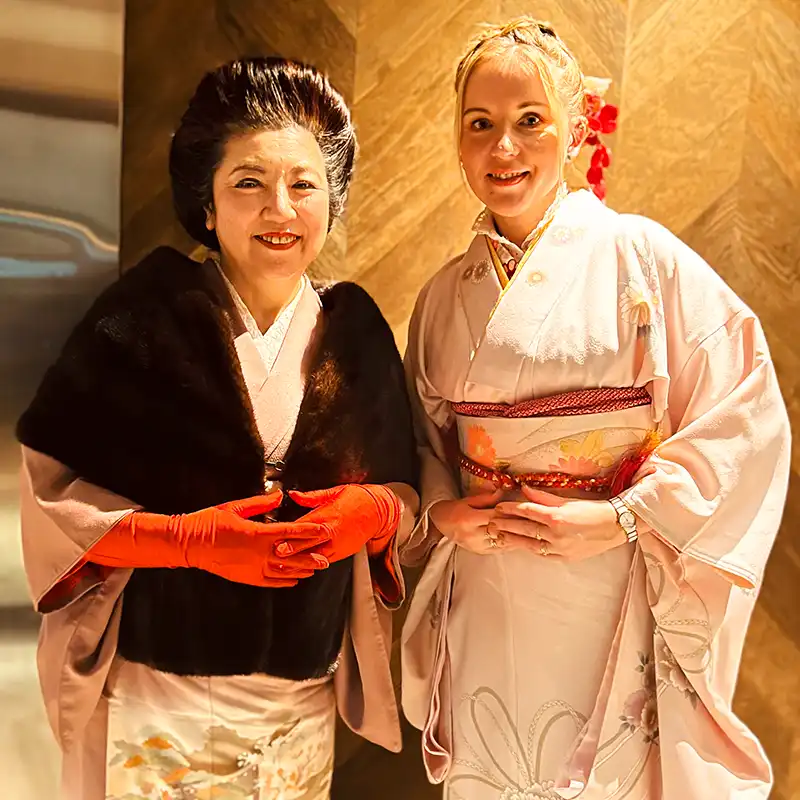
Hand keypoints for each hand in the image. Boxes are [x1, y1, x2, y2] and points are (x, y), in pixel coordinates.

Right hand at [192, 494, 332, 585]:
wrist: (189, 544)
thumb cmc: (210, 522)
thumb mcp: (236, 507)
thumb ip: (261, 503)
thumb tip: (279, 496)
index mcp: (257, 534)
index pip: (291, 532)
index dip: (310, 531)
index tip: (324, 529)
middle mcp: (258, 554)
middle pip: (292, 556)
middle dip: (311, 556)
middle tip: (327, 557)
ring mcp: (252, 568)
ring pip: (283, 571)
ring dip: (301, 570)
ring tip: (315, 569)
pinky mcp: (245, 578)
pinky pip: (269, 582)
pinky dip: (283, 581)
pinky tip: (293, 580)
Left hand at [288, 484, 400, 562]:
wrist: (379, 511)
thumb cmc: (358, 499)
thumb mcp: (335, 491)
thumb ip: (312, 496)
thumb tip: (294, 494)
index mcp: (329, 514)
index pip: (305, 525)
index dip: (290, 532)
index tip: (276, 536)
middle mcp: (333, 531)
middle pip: (308, 543)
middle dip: (292, 549)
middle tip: (277, 554)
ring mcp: (339, 544)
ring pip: (316, 555)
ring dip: (300, 561)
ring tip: (286, 566)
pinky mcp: (343, 552)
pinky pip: (326, 560)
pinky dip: (313, 564)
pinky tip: (303, 568)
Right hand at [429, 491, 540, 554]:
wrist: (440, 525)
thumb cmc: (454, 509)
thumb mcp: (468, 500)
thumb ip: (487, 498)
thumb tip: (504, 490)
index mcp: (469, 519)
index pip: (495, 515)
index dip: (511, 512)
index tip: (525, 509)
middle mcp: (473, 534)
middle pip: (501, 529)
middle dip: (518, 525)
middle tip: (535, 521)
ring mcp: (477, 546)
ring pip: (502, 542)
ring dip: (518, 536)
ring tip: (533, 531)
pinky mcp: (480, 552)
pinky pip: (499, 549)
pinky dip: (511, 543)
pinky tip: (522, 539)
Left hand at [491, 486, 625, 561]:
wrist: (615, 526)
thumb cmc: (592, 509)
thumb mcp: (567, 500)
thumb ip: (543, 497)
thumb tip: (524, 489)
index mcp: (556, 517)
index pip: (527, 512)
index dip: (511, 509)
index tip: (498, 507)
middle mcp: (556, 534)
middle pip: (524, 529)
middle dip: (506, 525)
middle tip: (491, 523)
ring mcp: (560, 548)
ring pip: (530, 545)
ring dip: (513, 540)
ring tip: (499, 536)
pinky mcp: (565, 558)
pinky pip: (543, 554)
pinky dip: (530, 549)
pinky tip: (520, 545)